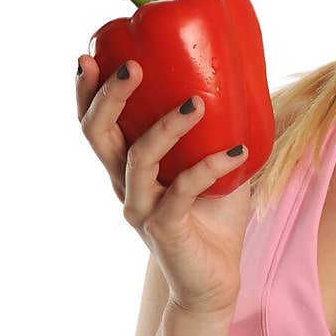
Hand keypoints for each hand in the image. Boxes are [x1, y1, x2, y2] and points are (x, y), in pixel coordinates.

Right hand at [76, 54, 252, 316]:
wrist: (216, 280)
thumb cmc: (214, 218)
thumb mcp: (216, 164)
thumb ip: (221, 130)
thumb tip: (249, 81)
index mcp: (128, 166)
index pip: (94, 124)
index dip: (86, 93)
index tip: (90, 56)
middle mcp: (125, 185)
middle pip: (98, 135)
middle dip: (110, 97)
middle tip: (132, 66)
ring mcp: (142, 208)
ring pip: (138, 159)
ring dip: (165, 126)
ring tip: (196, 102)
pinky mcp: (165, 229)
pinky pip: (183, 190)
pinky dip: (210, 166)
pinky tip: (239, 152)